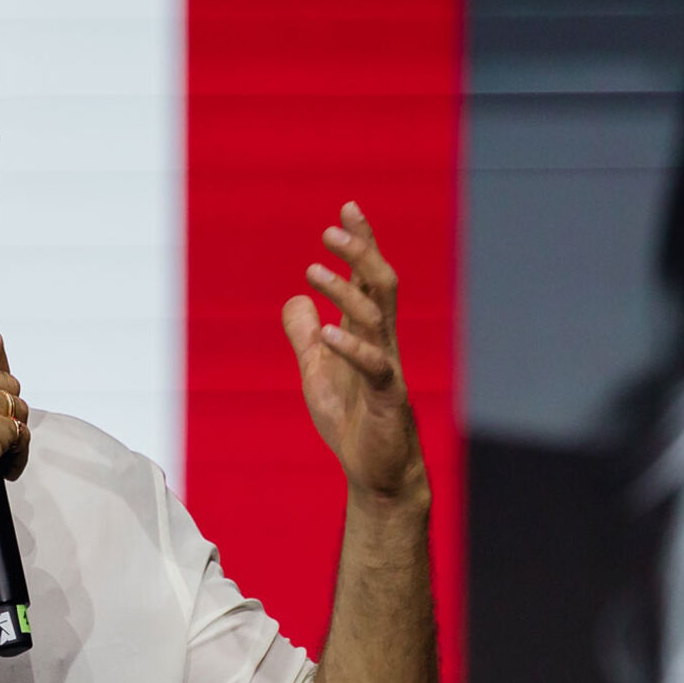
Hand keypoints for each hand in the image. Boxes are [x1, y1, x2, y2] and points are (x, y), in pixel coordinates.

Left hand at [280, 201, 424, 504]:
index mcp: (368, 334)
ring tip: (314, 271)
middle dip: (360, 253)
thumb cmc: (352, 422)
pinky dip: (350, 347)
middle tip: (331, 228)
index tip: (347, 208)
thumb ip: (304, 336)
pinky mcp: (388, 398)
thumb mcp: (316, 372)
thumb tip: (295, 300)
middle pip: (380, 286)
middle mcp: (383, 343)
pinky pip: (374, 366)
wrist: (375, 474)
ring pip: (375, 317)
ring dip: (345, 291)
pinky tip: (327, 333)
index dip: (361, 243)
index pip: (368, 279)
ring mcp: (388, 369)